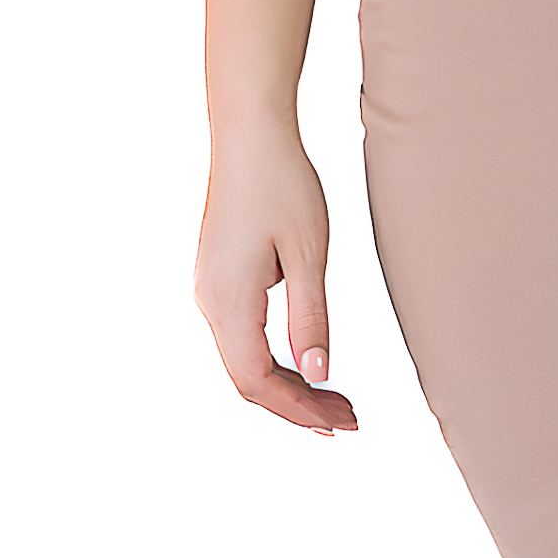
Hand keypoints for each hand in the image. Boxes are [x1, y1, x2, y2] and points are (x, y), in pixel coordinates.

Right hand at [196, 125, 356, 432]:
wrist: (249, 134)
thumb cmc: (281, 183)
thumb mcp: (309, 253)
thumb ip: (311, 318)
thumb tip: (319, 373)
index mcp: (229, 300)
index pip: (257, 382)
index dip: (298, 409)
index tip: (338, 423)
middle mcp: (210, 302)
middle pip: (247, 380)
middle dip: (297, 405)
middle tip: (347, 420)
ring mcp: (210, 291)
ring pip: (243, 362)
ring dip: (288, 385)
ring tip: (335, 399)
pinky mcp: (217, 280)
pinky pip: (241, 338)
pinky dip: (274, 360)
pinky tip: (306, 364)